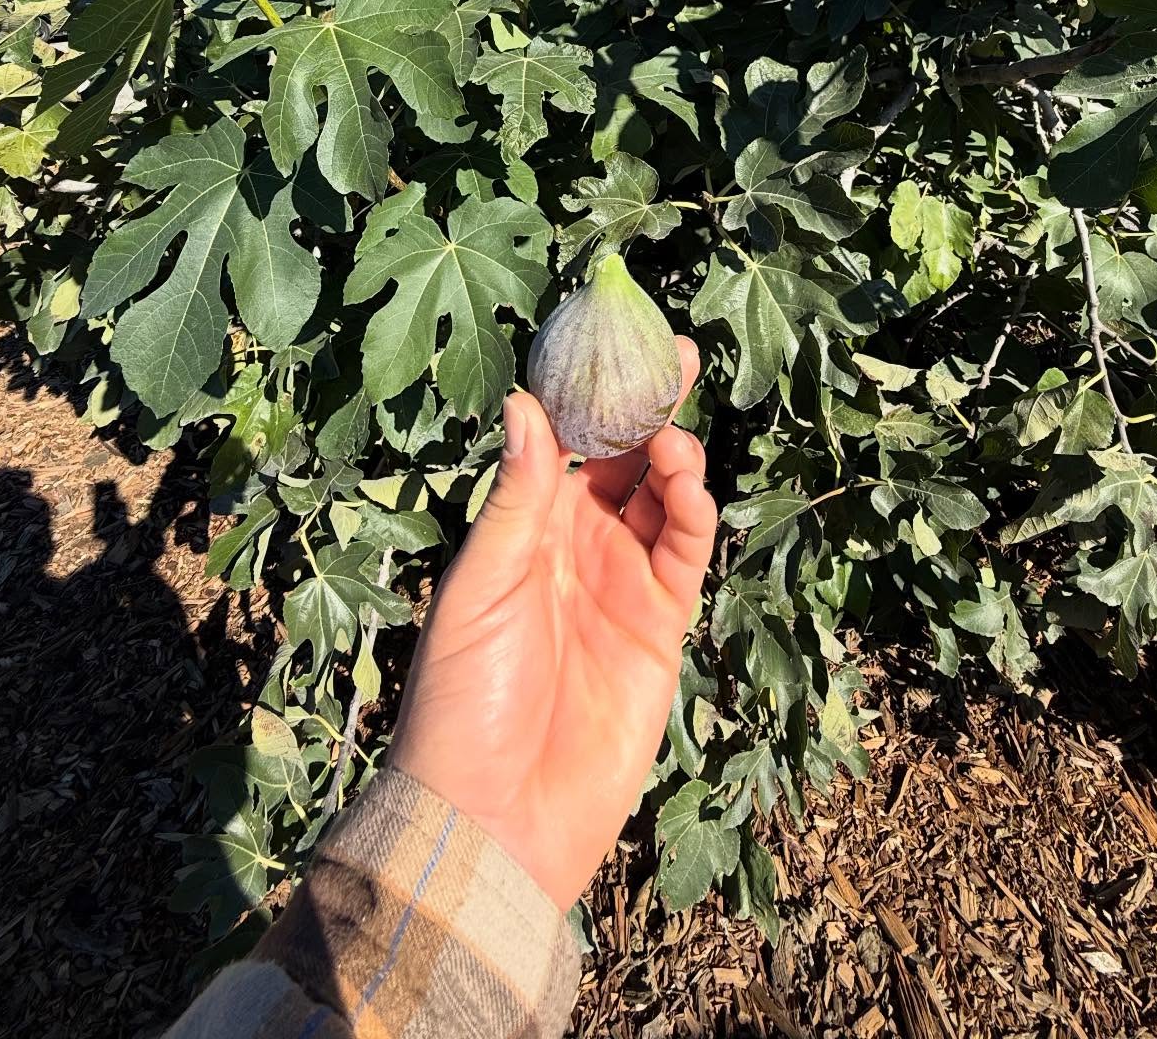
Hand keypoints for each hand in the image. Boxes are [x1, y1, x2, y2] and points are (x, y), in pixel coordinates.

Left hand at [387, 339, 715, 909]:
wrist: (496, 816)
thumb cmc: (463, 700)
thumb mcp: (480, 586)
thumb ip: (514, 498)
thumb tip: (522, 402)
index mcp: (522, 527)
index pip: (562, 440)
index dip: (589, 391)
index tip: (613, 339)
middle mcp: (576, 543)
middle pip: (623, 458)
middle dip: (649, 406)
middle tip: (676, 356)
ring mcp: (622, 582)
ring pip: (662, 496)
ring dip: (673, 457)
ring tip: (673, 439)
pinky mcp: (661, 626)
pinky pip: (686, 554)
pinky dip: (693, 515)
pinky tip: (688, 486)